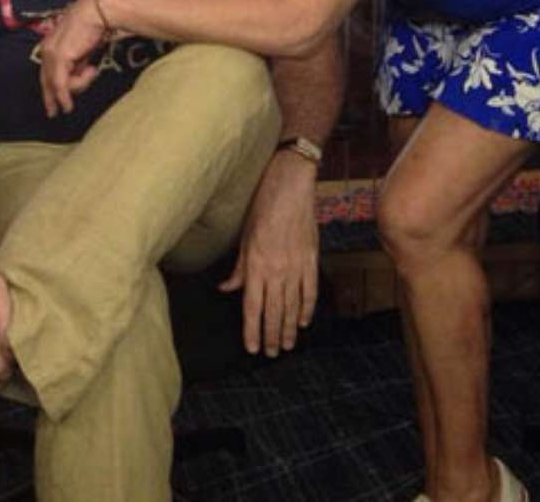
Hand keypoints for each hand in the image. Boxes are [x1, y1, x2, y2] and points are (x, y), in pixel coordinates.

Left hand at [38, 0, 110, 116]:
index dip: (49, 88)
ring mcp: (51, 54)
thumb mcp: (83, 49)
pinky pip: (60, 84)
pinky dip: (65, 97)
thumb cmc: (94, 26)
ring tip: (94, 70)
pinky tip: (68, 106)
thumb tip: (78, 75)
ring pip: (58, 85)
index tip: (53, 103)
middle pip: (46, 81)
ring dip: (78, 85)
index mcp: (50, 45)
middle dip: (50, 98)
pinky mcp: (60, 57)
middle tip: (54, 113)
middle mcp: (47, 49)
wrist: (98, 12)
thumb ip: (78, 62)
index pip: (46, 72)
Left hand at [220, 151, 319, 356]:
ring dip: (289, 328)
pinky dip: (307, 308)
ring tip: (287, 345)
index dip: (252, 330)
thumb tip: (227, 288)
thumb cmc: (262, 206)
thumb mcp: (244, 236)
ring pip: (292, 306)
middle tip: (272, 353)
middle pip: (273, 311)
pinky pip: (310, 290)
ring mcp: (296, 265)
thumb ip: (238, 268)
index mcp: (256, 264)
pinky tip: (304, 322)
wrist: (290, 185)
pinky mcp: (312, 258)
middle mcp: (276, 270)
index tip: (253, 348)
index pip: (252, 307)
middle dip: (272, 335)